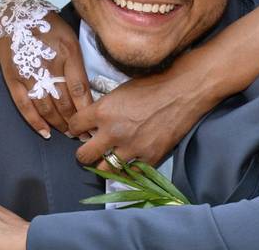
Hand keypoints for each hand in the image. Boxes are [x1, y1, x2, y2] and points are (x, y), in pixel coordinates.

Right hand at [0, 11, 92, 138]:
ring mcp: (29, 73)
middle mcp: (48, 64)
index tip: (94, 123)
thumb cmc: (50, 28)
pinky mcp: (13, 78)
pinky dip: (35, 122)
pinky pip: (24, 105)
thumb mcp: (71, 39)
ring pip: (46, 107)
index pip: (80, 89)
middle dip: (75, 121)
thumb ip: (79, 64)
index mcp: (67, 52)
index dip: (87, 110)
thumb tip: (89, 94)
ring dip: (58, 124)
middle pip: (64, 101)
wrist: (16, 16)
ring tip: (68, 133)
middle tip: (83, 134)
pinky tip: (46, 132)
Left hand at [67, 63, 218, 168]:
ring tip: (108, 159)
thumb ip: (105, 107)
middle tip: (90, 150)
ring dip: (104, 164)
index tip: (79, 130)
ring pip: (104, 169)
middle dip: (84, 153)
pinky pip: (129, 174)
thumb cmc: (154, 83)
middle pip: (83, 155)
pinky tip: (128, 163)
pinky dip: (127, 170)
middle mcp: (113, 132)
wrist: (184, 90)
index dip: (75, 128)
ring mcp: (131, 148)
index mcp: (103, 110)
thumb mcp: (121, 90)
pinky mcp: (149, 158)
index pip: (74, 126)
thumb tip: (95, 121)